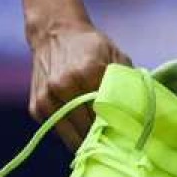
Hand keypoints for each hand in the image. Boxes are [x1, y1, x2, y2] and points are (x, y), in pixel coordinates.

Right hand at [29, 22, 131, 149]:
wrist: (54, 34)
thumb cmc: (89, 46)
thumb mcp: (114, 54)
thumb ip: (126, 80)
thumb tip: (140, 109)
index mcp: (89, 72)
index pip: (106, 112)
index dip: (116, 126)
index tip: (124, 135)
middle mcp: (64, 86)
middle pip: (87, 127)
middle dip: (100, 137)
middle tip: (113, 142)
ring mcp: (47, 98)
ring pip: (70, 135)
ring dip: (84, 141)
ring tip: (97, 142)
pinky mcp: (36, 107)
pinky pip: (57, 131)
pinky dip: (69, 133)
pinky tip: (79, 127)